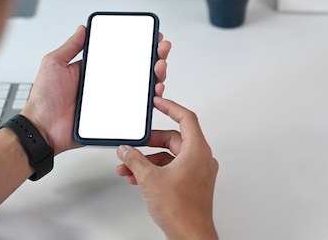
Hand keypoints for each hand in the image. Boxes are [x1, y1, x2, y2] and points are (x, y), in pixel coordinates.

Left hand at [21, 25, 171, 154]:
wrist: (42, 130)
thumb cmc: (44, 100)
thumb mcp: (54, 64)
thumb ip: (70, 46)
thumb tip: (82, 29)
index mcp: (94, 71)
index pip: (121, 55)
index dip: (138, 46)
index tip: (151, 36)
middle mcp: (106, 85)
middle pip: (137, 70)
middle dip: (154, 58)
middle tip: (161, 50)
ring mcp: (111, 101)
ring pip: (141, 89)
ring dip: (156, 77)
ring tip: (159, 68)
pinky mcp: (114, 118)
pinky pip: (136, 112)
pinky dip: (149, 103)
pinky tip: (155, 92)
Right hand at [116, 97, 218, 239]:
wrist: (190, 236)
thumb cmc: (182, 210)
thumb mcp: (149, 178)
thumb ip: (135, 159)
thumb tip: (126, 150)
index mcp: (197, 150)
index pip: (186, 118)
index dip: (170, 107)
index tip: (158, 101)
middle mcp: (201, 159)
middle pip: (174, 138)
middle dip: (150, 142)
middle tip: (134, 143)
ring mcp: (198, 172)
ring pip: (170, 156)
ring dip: (148, 160)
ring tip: (129, 166)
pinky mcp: (192, 184)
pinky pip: (172, 169)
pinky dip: (156, 170)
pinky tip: (138, 177)